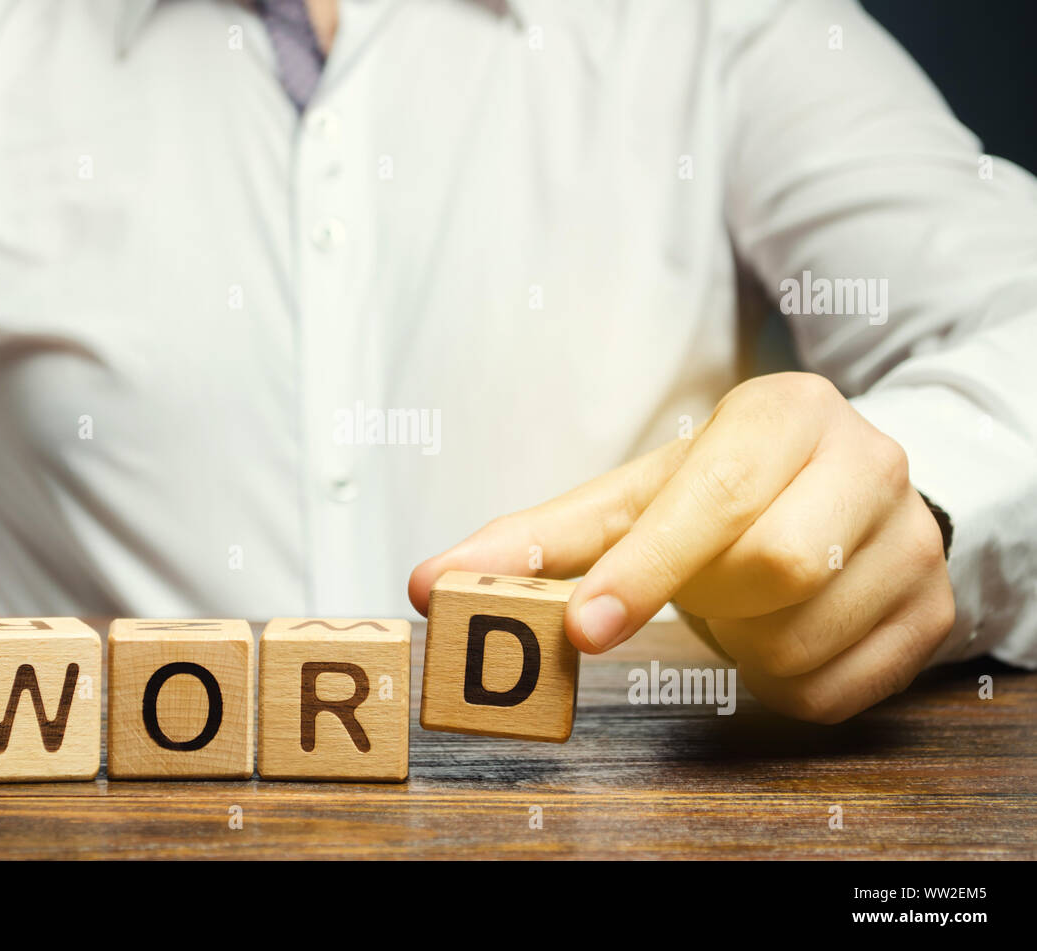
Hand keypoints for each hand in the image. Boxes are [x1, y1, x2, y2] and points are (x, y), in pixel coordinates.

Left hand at [409, 372, 955, 722]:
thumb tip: (428, 584)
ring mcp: (914, 537)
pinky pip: (839, 692)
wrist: (835, 492)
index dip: (648, 566)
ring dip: (743, 648)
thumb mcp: (632, 498)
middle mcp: (867, 458)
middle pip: (775, 566)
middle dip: (711, 603)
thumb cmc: (717, 494)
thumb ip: (536, 540)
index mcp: (785, 412)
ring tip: (740, 606)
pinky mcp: (934, 608)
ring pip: (803, 639)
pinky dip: (784, 686)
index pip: (719, 491)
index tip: (584, 629)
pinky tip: (778, 636)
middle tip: (699, 596)